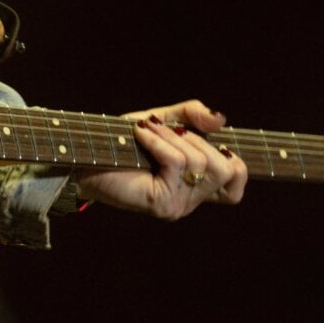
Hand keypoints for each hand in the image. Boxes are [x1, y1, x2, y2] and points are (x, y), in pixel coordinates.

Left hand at [73, 99, 248, 219]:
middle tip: (169, 132)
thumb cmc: (122, 140)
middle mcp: (190, 201)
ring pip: (201, 164)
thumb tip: (221, 119)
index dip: (236, 165)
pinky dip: (159, 141)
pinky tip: (140, 134)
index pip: (235, 189)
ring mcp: (178, 205)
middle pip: (226, 170)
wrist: (87, 155)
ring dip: (173, 137)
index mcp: (195, 186)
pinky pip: (178, 163)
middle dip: (198, 140)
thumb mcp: (164, 120)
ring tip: (148, 130)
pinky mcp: (162, 203)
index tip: (212, 145)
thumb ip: (194, 117)